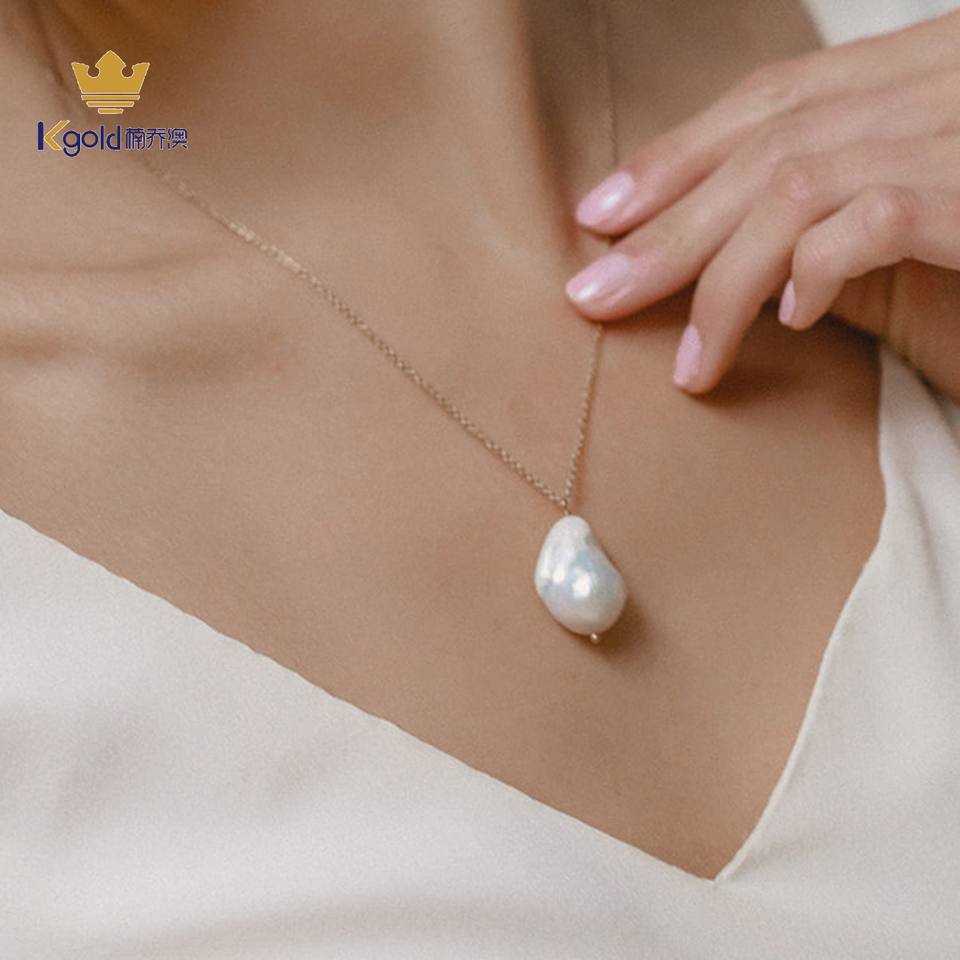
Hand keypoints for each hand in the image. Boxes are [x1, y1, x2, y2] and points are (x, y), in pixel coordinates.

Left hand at [564, 10, 959, 403]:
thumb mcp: (926, 209)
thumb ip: (837, 213)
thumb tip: (736, 264)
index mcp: (919, 68)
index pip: (773, 96)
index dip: (676, 154)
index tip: (601, 212)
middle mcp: (938, 80)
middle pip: (765, 142)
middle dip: (668, 227)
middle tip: (596, 293)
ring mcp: (959, 133)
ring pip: (795, 186)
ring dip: (722, 280)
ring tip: (691, 359)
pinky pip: (870, 222)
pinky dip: (816, 272)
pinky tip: (794, 322)